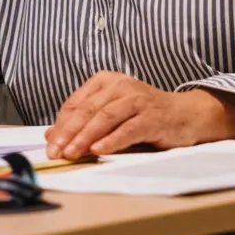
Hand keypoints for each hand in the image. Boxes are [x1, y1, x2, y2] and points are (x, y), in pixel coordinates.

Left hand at [43, 72, 234, 159]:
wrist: (184, 115)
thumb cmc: (142, 115)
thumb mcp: (110, 113)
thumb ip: (83, 122)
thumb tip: (51, 136)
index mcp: (105, 81)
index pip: (75, 103)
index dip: (60, 125)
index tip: (49, 145)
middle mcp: (120, 85)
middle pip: (87, 110)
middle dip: (68, 133)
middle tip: (56, 152)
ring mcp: (138, 100)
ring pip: (105, 118)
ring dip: (86, 137)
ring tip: (73, 153)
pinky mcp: (153, 117)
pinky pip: (128, 129)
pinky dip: (111, 141)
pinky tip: (98, 151)